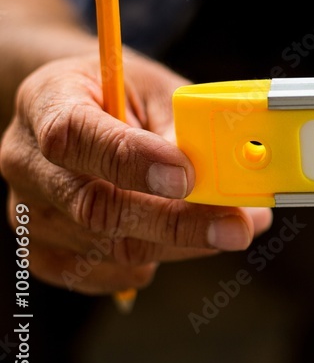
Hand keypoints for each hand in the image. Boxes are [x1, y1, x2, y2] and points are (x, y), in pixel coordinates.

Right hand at [0, 54, 271, 294]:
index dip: (131, 160)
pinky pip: (101, 274)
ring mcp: (28, 212)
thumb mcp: (154, 88)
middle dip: (176, 222)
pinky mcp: (41, 250)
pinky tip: (185, 243)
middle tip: (238, 226)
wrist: (73, 110)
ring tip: (236, 228)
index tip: (186, 176)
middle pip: (93, 206)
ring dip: (181, 244)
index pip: (75, 136)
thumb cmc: (121, 94)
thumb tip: (226, 173)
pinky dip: (150, 263)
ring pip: (107, 247)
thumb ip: (183, 126)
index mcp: (48, 102)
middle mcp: (27, 161)